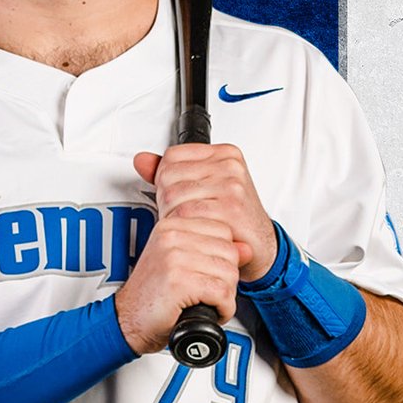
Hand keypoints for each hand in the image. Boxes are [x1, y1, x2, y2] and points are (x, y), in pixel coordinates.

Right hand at [114, 216, 241, 354]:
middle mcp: (172, 236)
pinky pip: (222, 293)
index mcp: (173, 225)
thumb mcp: (184, 264)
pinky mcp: (179, 281)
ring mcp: (174, 256)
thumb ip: (213, 251)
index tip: (207, 273)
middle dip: (226, 279)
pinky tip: (206, 311)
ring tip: (204, 302)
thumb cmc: (153, 296)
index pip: (224, 231)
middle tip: (206, 292)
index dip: (223, 258)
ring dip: (224, 296)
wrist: (127, 321)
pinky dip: (222, 310)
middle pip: (230, 252)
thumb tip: (246, 248)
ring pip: (229, 274)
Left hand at [134, 144, 277, 281]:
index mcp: (224, 154)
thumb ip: (171, 172)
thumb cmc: (234, 219)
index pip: (172, 157)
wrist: (261, 247)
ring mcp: (232, 185)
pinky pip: (187, 215)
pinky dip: (185, 228)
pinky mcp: (230, 208)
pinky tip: (196, 232)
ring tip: (192, 224)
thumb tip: (141, 160)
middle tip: (186, 215)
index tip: (180, 195)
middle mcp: (230, 166)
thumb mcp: (203, 188)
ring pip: (174, 196)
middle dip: (168, 202)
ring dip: (174, 217)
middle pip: (169, 177)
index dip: (166, 181)